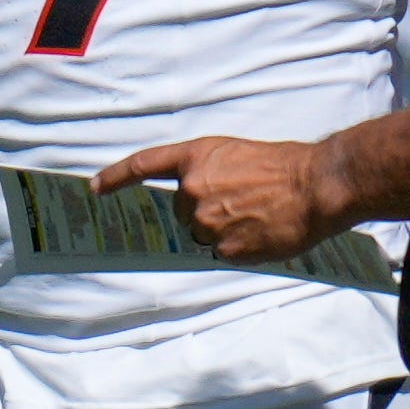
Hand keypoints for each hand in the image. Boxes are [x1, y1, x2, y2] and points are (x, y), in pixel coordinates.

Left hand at [92, 136, 352, 262]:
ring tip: (257, 216)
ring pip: (203, 235)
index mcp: (196, 158)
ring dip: (224, 231)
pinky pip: (224, 253)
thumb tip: (197, 202)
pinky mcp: (226, 248)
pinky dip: (240, 248)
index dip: (116, 177)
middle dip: (206, 211)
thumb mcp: (236, 155)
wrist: (315, 186)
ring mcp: (207, 221)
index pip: (144, 165)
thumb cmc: (283, 166)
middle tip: (242, 202)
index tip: (94, 188)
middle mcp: (193, 189)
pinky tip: (262, 232)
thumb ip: (209, 175)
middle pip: (182, 213)